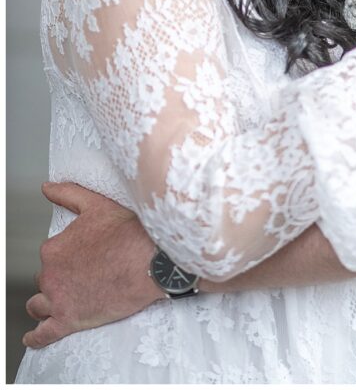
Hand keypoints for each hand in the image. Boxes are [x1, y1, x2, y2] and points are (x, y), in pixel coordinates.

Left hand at [23, 182, 160, 348]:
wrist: (151, 260)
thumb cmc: (127, 232)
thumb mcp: (96, 204)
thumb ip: (67, 195)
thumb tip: (46, 187)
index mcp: (53, 248)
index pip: (50, 255)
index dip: (67, 255)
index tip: (83, 256)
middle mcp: (50, 275)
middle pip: (46, 279)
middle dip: (59, 277)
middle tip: (82, 275)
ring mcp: (58, 300)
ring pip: (39, 305)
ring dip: (45, 303)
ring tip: (57, 302)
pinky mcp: (69, 321)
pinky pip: (43, 334)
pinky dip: (36, 336)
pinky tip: (35, 336)